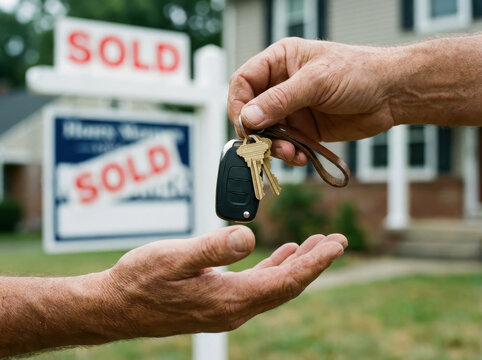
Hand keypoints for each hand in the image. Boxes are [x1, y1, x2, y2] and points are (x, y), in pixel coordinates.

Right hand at [102, 226, 346, 337]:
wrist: (116, 307)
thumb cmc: (140, 280)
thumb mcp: (173, 258)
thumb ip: (212, 248)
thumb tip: (250, 236)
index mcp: (230, 299)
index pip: (286, 282)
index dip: (314, 263)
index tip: (336, 245)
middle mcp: (235, 309)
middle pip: (287, 286)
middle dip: (314, 263)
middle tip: (337, 241)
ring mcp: (227, 307)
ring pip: (275, 285)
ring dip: (298, 264)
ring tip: (317, 245)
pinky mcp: (218, 301)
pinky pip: (258, 284)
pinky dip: (275, 267)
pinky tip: (281, 253)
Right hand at [228, 37, 394, 165]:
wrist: (392, 94)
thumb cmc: (359, 72)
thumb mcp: (317, 81)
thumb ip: (280, 100)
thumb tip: (248, 118)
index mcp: (280, 61)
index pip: (243, 82)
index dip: (238, 104)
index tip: (245, 125)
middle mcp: (282, 85)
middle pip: (252, 111)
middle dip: (257, 131)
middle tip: (266, 145)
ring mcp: (293, 109)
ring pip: (268, 133)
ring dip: (274, 147)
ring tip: (290, 153)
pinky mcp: (305, 129)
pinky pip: (287, 145)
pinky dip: (290, 155)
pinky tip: (301, 156)